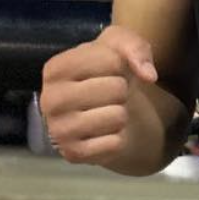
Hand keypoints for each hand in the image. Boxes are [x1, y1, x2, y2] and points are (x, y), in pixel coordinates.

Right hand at [37, 24, 157, 163]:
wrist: (103, 108)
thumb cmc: (106, 72)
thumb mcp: (119, 46)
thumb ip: (134, 47)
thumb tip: (148, 75)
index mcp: (55, 68)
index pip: (111, 60)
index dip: (121, 64)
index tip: (109, 70)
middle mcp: (50, 99)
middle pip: (116, 89)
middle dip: (122, 90)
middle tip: (109, 94)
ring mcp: (58, 129)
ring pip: (118, 116)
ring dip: (121, 113)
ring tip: (106, 110)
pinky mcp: (73, 153)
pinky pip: (115, 143)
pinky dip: (117, 137)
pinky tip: (103, 131)